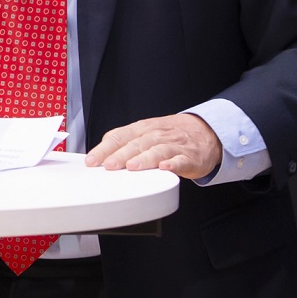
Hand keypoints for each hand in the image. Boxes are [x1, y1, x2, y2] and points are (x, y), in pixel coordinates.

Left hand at [86, 113, 221, 179]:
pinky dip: (173, 164)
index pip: (119, 136)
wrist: (205, 131)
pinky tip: (165, 168)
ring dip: (144, 158)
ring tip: (132, 166)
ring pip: (157, 151)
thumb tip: (100, 153)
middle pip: (136, 144)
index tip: (91, 161)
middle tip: (108, 165)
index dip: (104, 149)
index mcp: (142, 128)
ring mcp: (174, 145)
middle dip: (120, 155)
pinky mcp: (190, 157)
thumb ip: (124, 140)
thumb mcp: (145, 131)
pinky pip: (181, 160)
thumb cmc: (170, 134)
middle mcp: (156, 135)